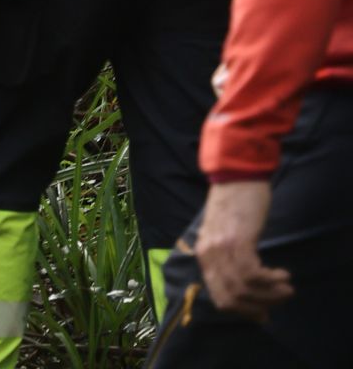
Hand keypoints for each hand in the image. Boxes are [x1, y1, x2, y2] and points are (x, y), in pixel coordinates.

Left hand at [195, 181, 292, 319]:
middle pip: (231, 297)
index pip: (218, 297)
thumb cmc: (232, 204)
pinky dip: (270, 280)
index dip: (242, 310)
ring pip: (243, 288)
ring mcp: (222, 247)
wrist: (235, 175)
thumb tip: (241, 283)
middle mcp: (209, 254)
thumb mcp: (220, 233)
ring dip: (270, 294)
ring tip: (285, 287)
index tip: (263, 312)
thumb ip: (225, 256)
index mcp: (203, 254)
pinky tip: (282, 274)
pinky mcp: (238, 239)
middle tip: (279, 298)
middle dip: (258, 306)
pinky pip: (252, 273)